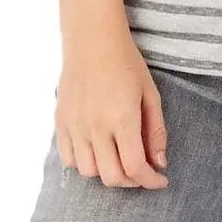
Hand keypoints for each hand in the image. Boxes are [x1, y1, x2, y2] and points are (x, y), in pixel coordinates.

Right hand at [55, 31, 168, 188]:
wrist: (92, 40)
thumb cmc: (126, 62)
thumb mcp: (150, 93)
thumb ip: (155, 130)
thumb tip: (159, 163)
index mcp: (122, 118)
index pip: (135, 167)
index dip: (150, 181)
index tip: (160, 180)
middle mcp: (96, 127)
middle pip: (111, 176)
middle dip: (132, 181)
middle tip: (142, 171)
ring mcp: (75, 126)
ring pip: (89, 172)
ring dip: (108, 173)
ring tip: (120, 159)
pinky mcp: (61, 123)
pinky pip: (68, 159)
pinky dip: (84, 163)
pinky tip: (97, 150)